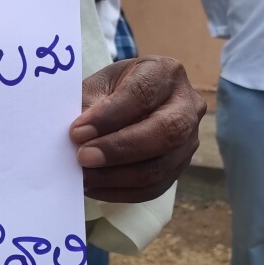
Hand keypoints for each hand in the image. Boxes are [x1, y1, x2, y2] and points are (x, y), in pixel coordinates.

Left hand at [72, 57, 205, 203]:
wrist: (129, 102)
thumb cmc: (112, 90)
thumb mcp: (98, 86)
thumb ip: (87, 107)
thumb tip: (73, 139)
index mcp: (165, 72)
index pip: (142, 94)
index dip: (109, 116)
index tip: (76, 132)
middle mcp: (187, 105)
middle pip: (164, 132)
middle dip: (119, 149)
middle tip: (82, 157)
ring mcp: (189, 139)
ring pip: (160, 167)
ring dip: (116, 177)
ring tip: (83, 177)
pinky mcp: (179, 167)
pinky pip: (154, 188)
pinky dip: (120, 192)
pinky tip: (94, 188)